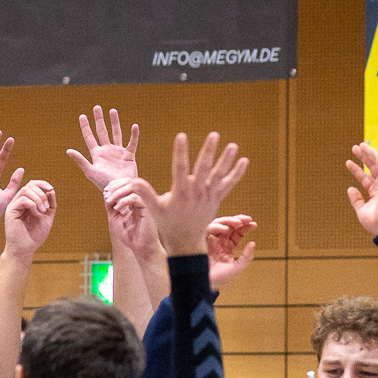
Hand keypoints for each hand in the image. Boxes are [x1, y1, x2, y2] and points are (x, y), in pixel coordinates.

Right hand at [2, 180, 56, 255]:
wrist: (25, 249)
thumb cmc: (35, 235)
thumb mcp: (47, 217)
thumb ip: (50, 204)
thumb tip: (51, 191)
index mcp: (27, 202)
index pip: (33, 185)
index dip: (43, 183)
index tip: (51, 189)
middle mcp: (19, 202)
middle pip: (30, 185)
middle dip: (41, 193)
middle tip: (46, 207)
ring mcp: (14, 205)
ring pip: (25, 190)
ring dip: (38, 198)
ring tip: (42, 211)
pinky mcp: (10, 211)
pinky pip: (22, 199)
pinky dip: (32, 204)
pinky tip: (36, 213)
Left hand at [65, 105, 139, 192]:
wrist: (120, 191)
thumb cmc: (104, 184)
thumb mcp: (90, 172)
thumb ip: (80, 160)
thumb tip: (68, 150)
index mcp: (96, 154)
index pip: (89, 137)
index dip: (85, 127)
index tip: (82, 116)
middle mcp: (107, 151)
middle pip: (102, 131)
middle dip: (99, 119)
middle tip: (96, 107)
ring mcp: (118, 152)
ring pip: (116, 133)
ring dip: (114, 122)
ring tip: (112, 110)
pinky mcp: (129, 156)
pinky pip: (132, 143)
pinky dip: (134, 135)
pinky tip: (134, 126)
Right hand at [104, 131, 246, 254]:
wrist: (186, 242)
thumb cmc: (168, 224)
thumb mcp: (155, 210)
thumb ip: (145, 194)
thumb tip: (133, 181)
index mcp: (181, 192)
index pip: (180, 168)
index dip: (180, 151)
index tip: (181, 136)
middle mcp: (197, 192)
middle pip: (204, 168)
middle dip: (209, 151)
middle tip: (214, 135)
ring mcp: (209, 195)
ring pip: (219, 175)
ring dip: (226, 160)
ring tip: (233, 145)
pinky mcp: (216, 199)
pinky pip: (229, 185)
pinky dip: (237, 174)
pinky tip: (244, 161)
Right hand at [206, 215, 257, 288]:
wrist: (205, 284)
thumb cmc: (220, 279)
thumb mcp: (237, 268)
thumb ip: (246, 257)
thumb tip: (253, 243)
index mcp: (228, 247)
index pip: (237, 233)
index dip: (245, 227)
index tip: (253, 224)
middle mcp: (220, 242)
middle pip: (229, 225)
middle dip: (239, 220)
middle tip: (247, 219)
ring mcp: (211, 240)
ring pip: (220, 224)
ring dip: (229, 220)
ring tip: (238, 223)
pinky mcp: (202, 241)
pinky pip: (209, 229)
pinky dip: (217, 226)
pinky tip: (226, 230)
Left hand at [345, 142, 377, 236]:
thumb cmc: (374, 221)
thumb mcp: (361, 209)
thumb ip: (356, 199)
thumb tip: (350, 188)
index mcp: (375, 193)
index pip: (364, 178)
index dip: (356, 169)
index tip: (348, 162)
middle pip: (370, 168)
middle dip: (363, 158)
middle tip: (355, 148)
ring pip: (376, 165)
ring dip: (369, 154)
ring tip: (360, 145)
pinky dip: (376, 157)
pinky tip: (370, 150)